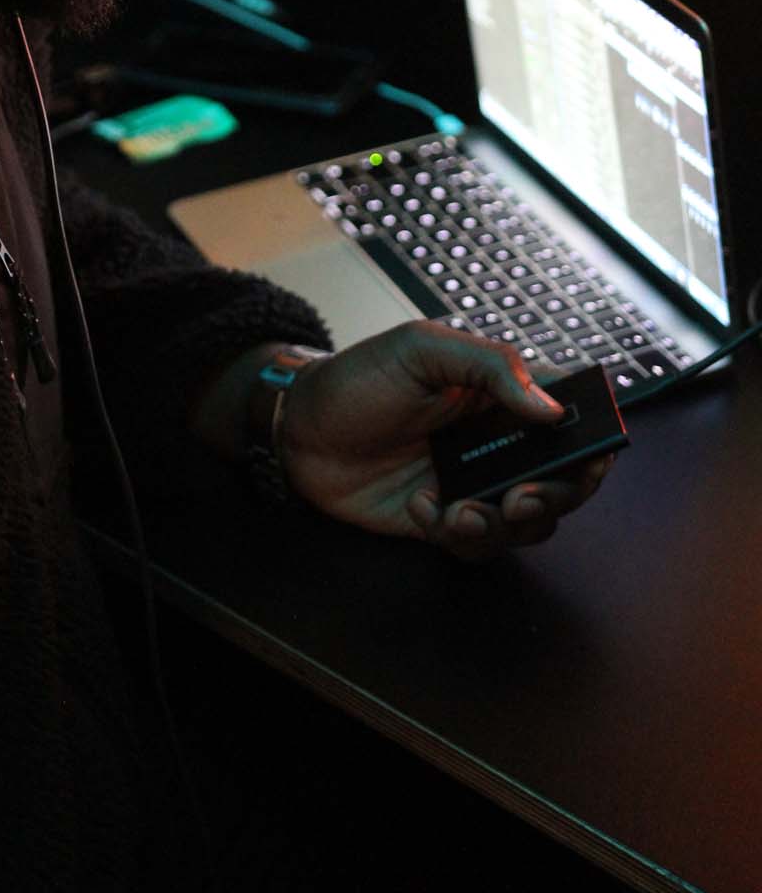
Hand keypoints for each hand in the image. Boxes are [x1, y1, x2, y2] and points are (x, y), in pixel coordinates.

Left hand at [280, 320, 614, 560]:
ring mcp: (472, 483)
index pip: (570, 417)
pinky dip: (454, 533)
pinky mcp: (442, 518)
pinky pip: (474, 542)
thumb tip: (549, 408)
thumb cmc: (359, 378)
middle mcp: (497, 443)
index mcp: (502, 395)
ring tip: (461, 510)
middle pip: (562, 481)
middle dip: (556, 496)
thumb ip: (490, 366)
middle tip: (523, 498)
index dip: (594, 440)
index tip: (594, 456)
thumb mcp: (422, 349)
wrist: (297, 427)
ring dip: (504, 524)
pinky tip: (418, 504)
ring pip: (526, 522)